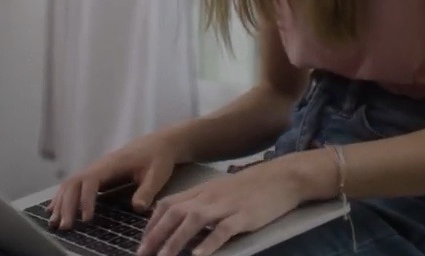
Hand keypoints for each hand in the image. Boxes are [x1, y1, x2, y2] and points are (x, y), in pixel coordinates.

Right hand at [49, 130, 182, 228]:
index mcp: (112, 164)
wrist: (160, 143)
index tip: (87, 219)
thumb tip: (137, 207)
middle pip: (74, 183)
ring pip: (70, 184)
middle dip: (66, 205)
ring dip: (61, 203)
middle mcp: (99, 165)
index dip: (86, 200)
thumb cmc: (158, 158)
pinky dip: (63, 198)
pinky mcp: (97, 175)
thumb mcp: (158, 174)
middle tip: (65, 227)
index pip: (91, 181)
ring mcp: (96, 169)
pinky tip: (54, 210)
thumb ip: (147, 191)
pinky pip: (75, 185)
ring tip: (55, 223)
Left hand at [138, 157, 304, 255]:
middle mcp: (209, 196)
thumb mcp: (221, 191)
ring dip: (175, 241)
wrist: (282, 177)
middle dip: (156, 235)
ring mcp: (226, 205)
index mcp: (202, 190)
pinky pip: (223, 230)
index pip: (168, 204)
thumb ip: (202, 202)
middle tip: (143, 254)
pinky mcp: (244, 216)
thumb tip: (181, 220)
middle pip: (175, 213)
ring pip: (194, 221)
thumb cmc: (251, 187)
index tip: (143, 241)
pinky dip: (209, 243)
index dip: (152, 223)